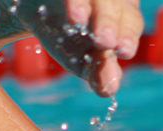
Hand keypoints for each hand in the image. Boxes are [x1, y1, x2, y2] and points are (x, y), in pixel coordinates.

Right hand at [13, 0, 142, 95]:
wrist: (31, 7)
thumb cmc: (66, 34)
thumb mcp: (81, 57)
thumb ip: (98, 71)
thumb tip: (109, 90)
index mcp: (122, 16)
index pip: (131, 24)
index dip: (128, 37)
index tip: (123, 51)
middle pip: (117, 7)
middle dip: (110, 23)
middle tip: (104, 41)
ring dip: (91, 9)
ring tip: (79, 21)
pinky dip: (75, 1)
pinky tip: (73, 14)